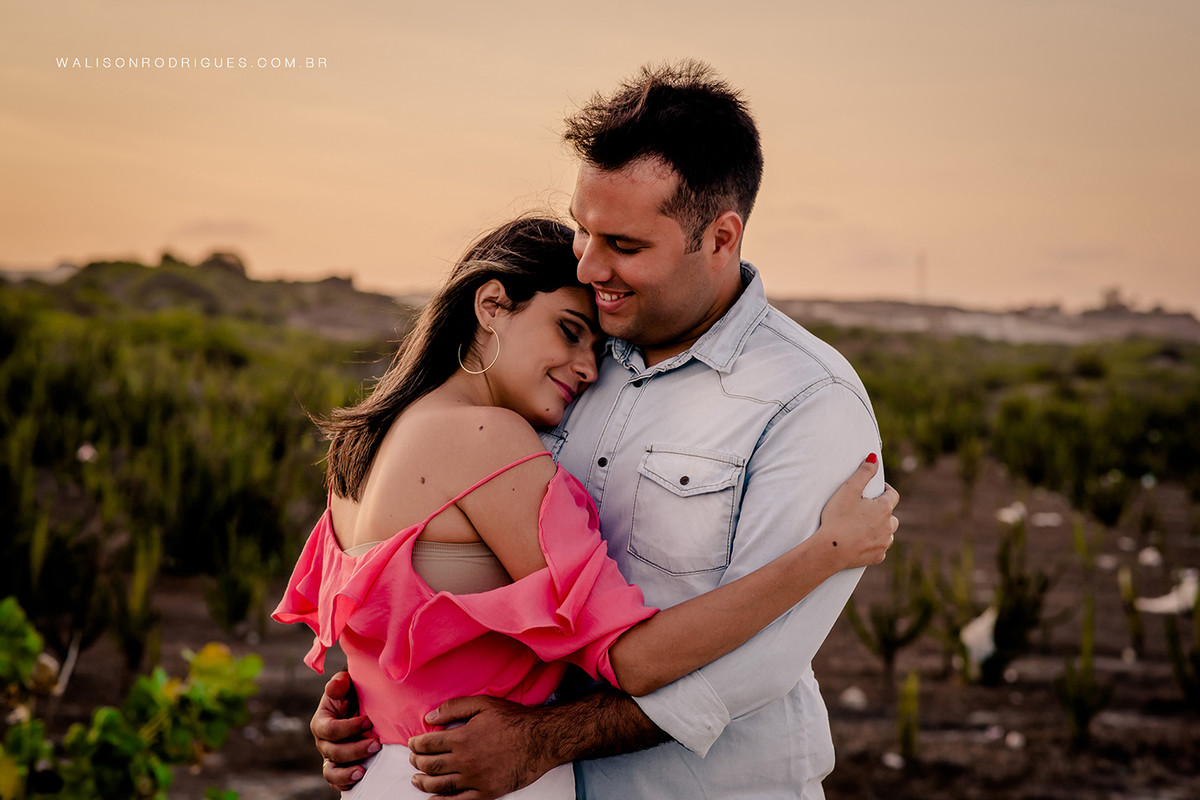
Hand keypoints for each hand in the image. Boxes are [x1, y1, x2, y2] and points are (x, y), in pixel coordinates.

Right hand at [311, 671, 379, 790]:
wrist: (361, 705)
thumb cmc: (353, 694)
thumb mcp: (346, 684)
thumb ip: (340, 683)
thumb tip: (335, 685)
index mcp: (321, 722)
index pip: (330, 730)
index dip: (349, 728)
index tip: (368, 721)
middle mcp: (323, 742)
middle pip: (333, 752)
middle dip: (355, 749)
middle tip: (376, 744)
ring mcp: (330, 756)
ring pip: (331, 771)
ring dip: (346, 773)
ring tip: (362, 771)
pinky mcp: (339, 766)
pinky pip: (337, 781)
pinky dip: (346, 783)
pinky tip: (361, 778)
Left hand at [408, 696, 554, 799]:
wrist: (540, 740)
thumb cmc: (512, 720)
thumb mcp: (483, 704)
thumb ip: (454, 708)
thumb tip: (429, 717)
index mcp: (462, 738)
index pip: (429, 744)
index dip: (417, 744)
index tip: (412, 743)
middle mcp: (465, 761)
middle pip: (431, 765)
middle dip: (417, 761)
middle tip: (413, 759)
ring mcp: (475, 779)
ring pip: (441, 784)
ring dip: (424, 782)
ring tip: (416, 779)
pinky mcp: (487, 792)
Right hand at [818, 454, 898, 568]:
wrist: (830, 549)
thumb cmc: (837, 518)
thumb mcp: (849, 490)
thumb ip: (864, 472)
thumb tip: (874, 457)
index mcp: (884, 508)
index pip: (893, 495)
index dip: (885, 490)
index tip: (877, 489)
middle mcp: (888, 526)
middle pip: (891, 515)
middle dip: (882, 510)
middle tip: (866, 508)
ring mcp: (884, 543)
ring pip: (887, 532)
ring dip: (880, 528)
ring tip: (864, 525)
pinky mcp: (877, 557)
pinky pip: (880, 547)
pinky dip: (874, 543)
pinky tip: (861, 541)